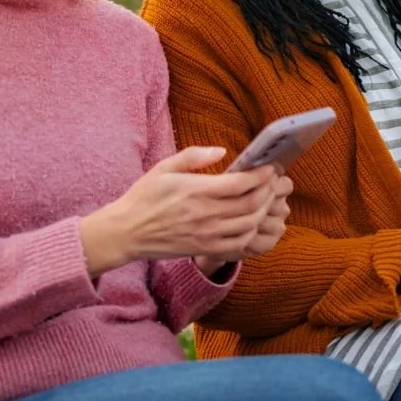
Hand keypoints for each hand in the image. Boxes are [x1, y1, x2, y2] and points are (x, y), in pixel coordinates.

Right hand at [79, 147, 280, 274]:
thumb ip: (194, 156)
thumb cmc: (144, 196)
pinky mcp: (205, 249)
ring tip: (266, 199)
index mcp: (195, 190)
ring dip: (264, 211)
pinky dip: (253, 232)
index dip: (261, 175)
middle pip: (251, 204)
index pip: (240, 183)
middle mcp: (204, 214)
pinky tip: (254, 221)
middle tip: (273, 181)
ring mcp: (206, 235)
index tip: (269, 168)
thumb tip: (222, 150)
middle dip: (268, 191)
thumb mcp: (164, 167)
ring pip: (249, 225)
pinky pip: (239, 244)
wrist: (126, 232)